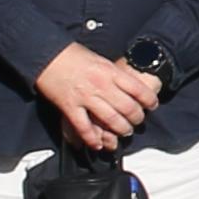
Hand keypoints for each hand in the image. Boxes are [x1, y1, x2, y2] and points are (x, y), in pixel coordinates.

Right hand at [34, 45, 160, 152]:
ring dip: (120, 129)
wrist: (46, 54)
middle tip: (138, 121)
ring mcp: (85, 98)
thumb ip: (112, 73)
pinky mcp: (70, 107)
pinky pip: (84, 128)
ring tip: (124, 132)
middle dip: (137, 118)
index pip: (138, 89)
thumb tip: (125, 83)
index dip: (149, 100)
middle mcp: (101, 85)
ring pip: (111, 120)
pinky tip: (98, 144)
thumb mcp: (99, 59)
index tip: (152, 105)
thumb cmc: (71, 54)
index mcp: (110, 71)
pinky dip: (92, 138)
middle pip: (127, 108)